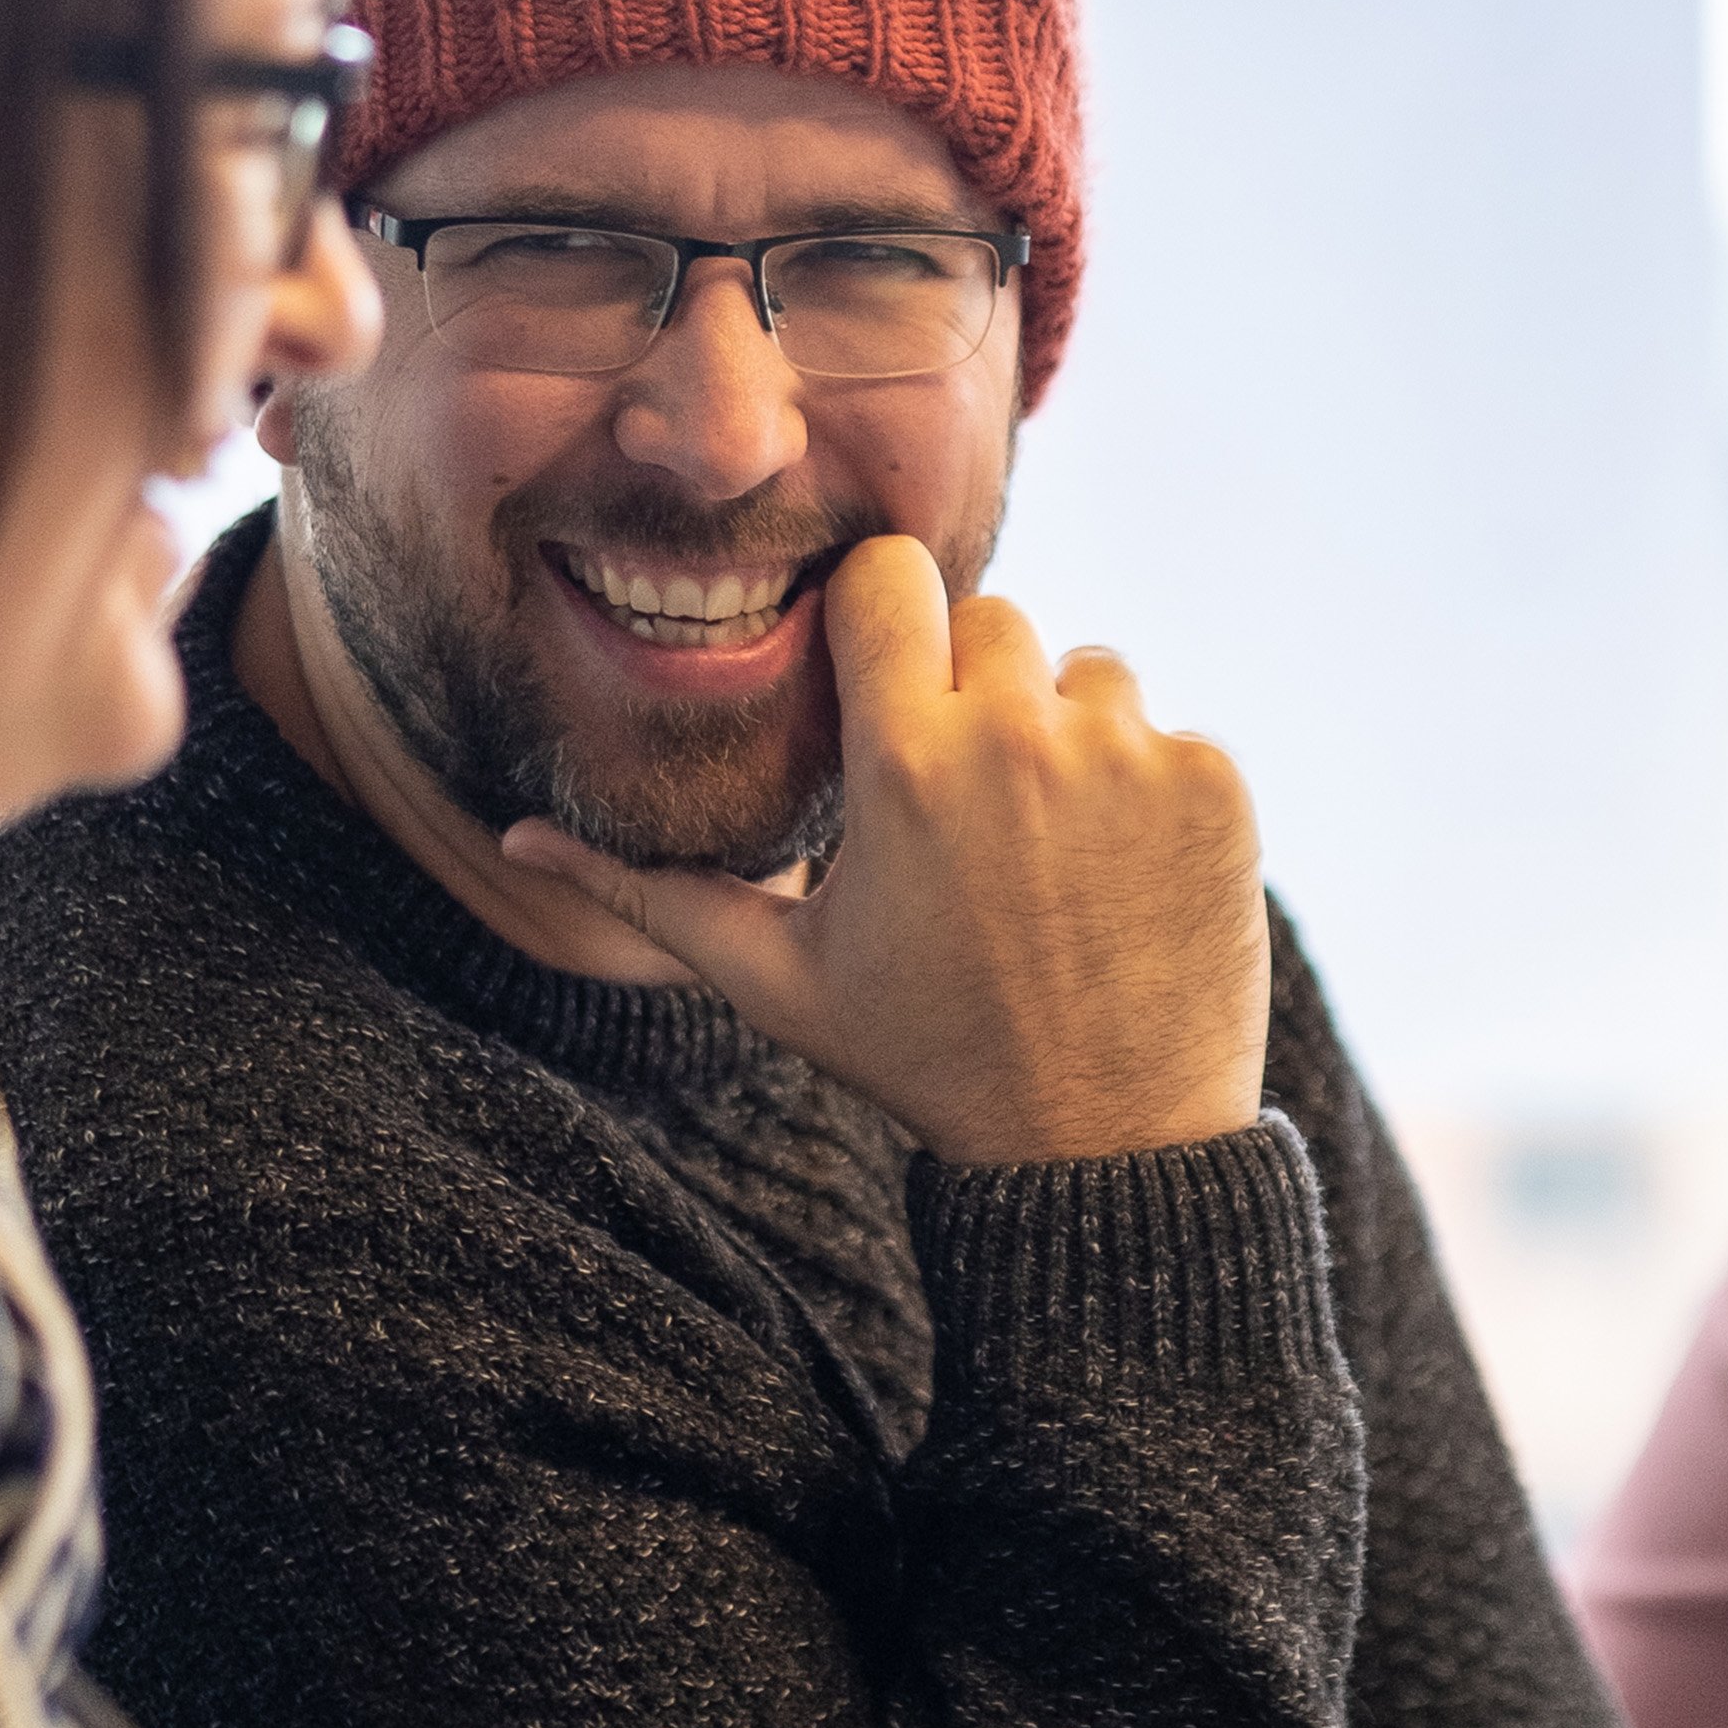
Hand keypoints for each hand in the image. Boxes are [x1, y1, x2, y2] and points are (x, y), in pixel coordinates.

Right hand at [503, 534, 1270, 1163]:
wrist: (1105, 1151)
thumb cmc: (923, 1058)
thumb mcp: (775, 977)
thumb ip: (649, 891)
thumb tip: (511, 838)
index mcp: (903, 761)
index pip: (887, 576)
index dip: (879, 618)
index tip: (881, 680)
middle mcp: (1021, 737)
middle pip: (988, 617)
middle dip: (969, 688)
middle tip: (960, 803)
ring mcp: (1132, 757)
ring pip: (1086, 667)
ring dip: (1064, 733)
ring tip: (1042, 851)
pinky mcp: (1216, 785)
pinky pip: (1167, 731)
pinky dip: (1146, 787)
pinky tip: (1114, 878)